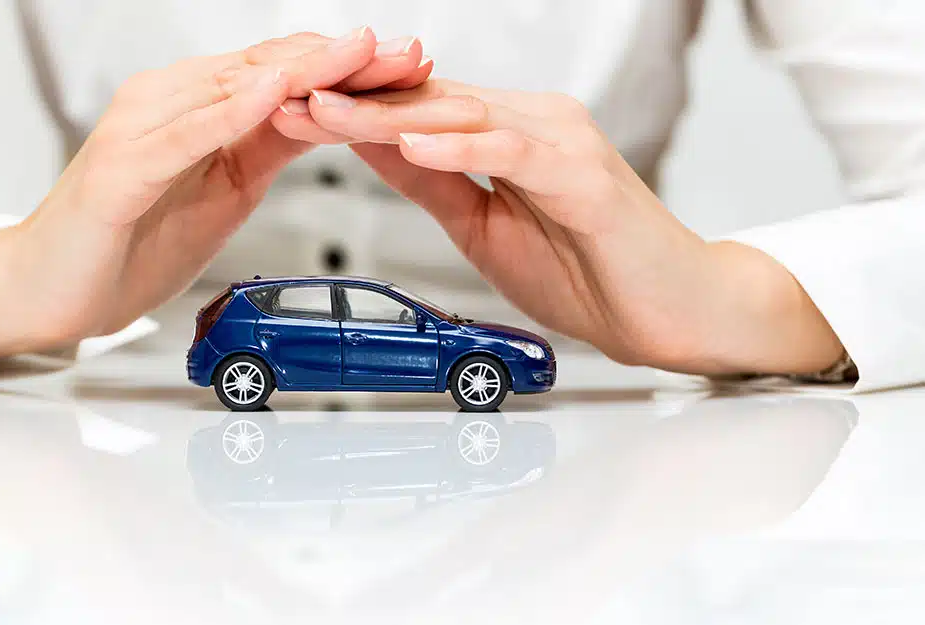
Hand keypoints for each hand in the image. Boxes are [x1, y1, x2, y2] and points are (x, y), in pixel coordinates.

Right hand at [0, 28, 431, 371]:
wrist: (50, 288)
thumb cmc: (130, 239)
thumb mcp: (224, 190)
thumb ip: (265, 146)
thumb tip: (322, 117)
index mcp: (198, 107)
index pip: (285, 72)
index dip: (350, 65)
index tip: (411, 63)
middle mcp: (169, 101)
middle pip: (270, 67)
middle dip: (345, 59)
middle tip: (409, 50)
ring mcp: (141, 129)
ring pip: (233, 88)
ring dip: (303, 71)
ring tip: (359, 53)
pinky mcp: (120, 169)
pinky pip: (184, 134)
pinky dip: (229, 114)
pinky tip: (271, 96)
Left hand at [272, 81, 843, 374]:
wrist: (671, 314)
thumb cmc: (591, 273)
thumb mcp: (482, 228)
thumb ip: (434, 182)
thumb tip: (375, 147)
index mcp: (505, 136)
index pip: (415, 112)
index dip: (350, 112)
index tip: (288, 114)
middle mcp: (532, 124)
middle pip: (428, 102)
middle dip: (351, 103)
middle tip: (285, 98)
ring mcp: (560, 142)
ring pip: (461, 116)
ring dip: (387, 115)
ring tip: (326, 112)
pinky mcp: (584, 175)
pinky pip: (513, 152)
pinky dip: (463, 146)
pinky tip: (415, 143)